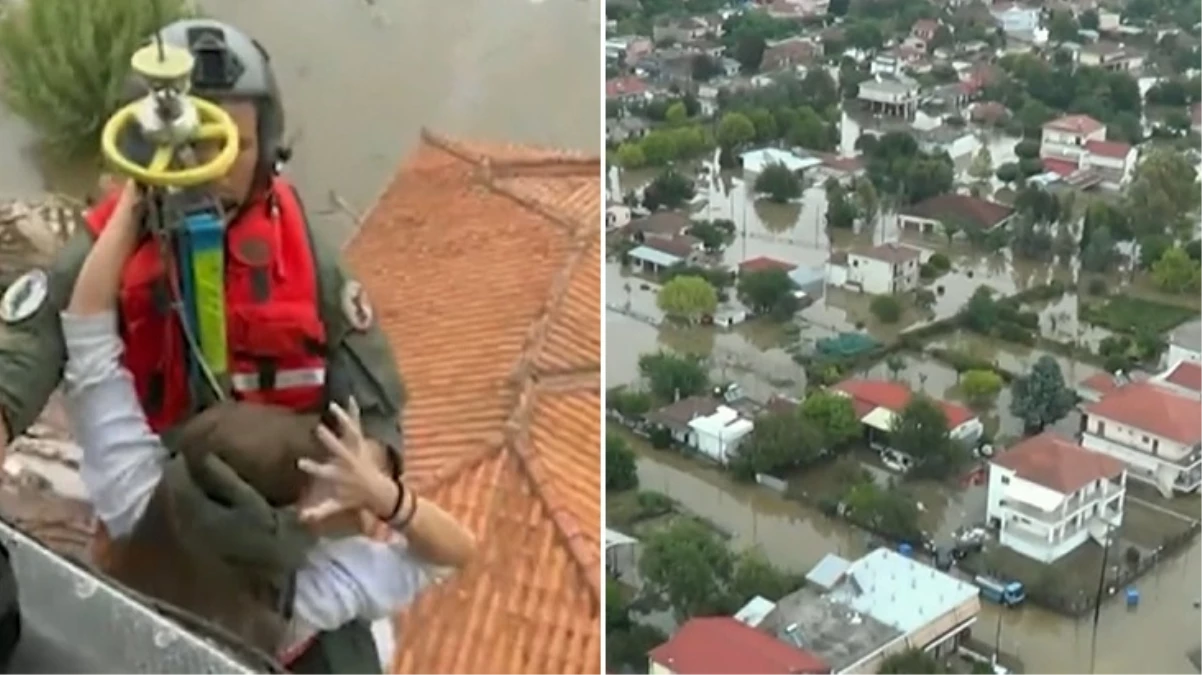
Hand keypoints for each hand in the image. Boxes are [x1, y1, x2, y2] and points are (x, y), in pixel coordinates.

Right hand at [297, 399, 398, 523]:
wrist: (380, 492)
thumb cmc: (354, 498)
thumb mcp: (336, 505)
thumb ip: (319, 511)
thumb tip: (300, 518)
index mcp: (340, 476)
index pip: (324, 472)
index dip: (313, 467)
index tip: (299, 462)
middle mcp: (349, 461)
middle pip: (339, 449)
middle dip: (330, 441)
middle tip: (319, 429)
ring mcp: (357, 450)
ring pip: (350, 433)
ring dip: (343, 420)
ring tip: (333, 407)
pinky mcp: (362, 443)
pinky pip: (358, 425)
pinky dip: (354, 412)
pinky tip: (350, 399)